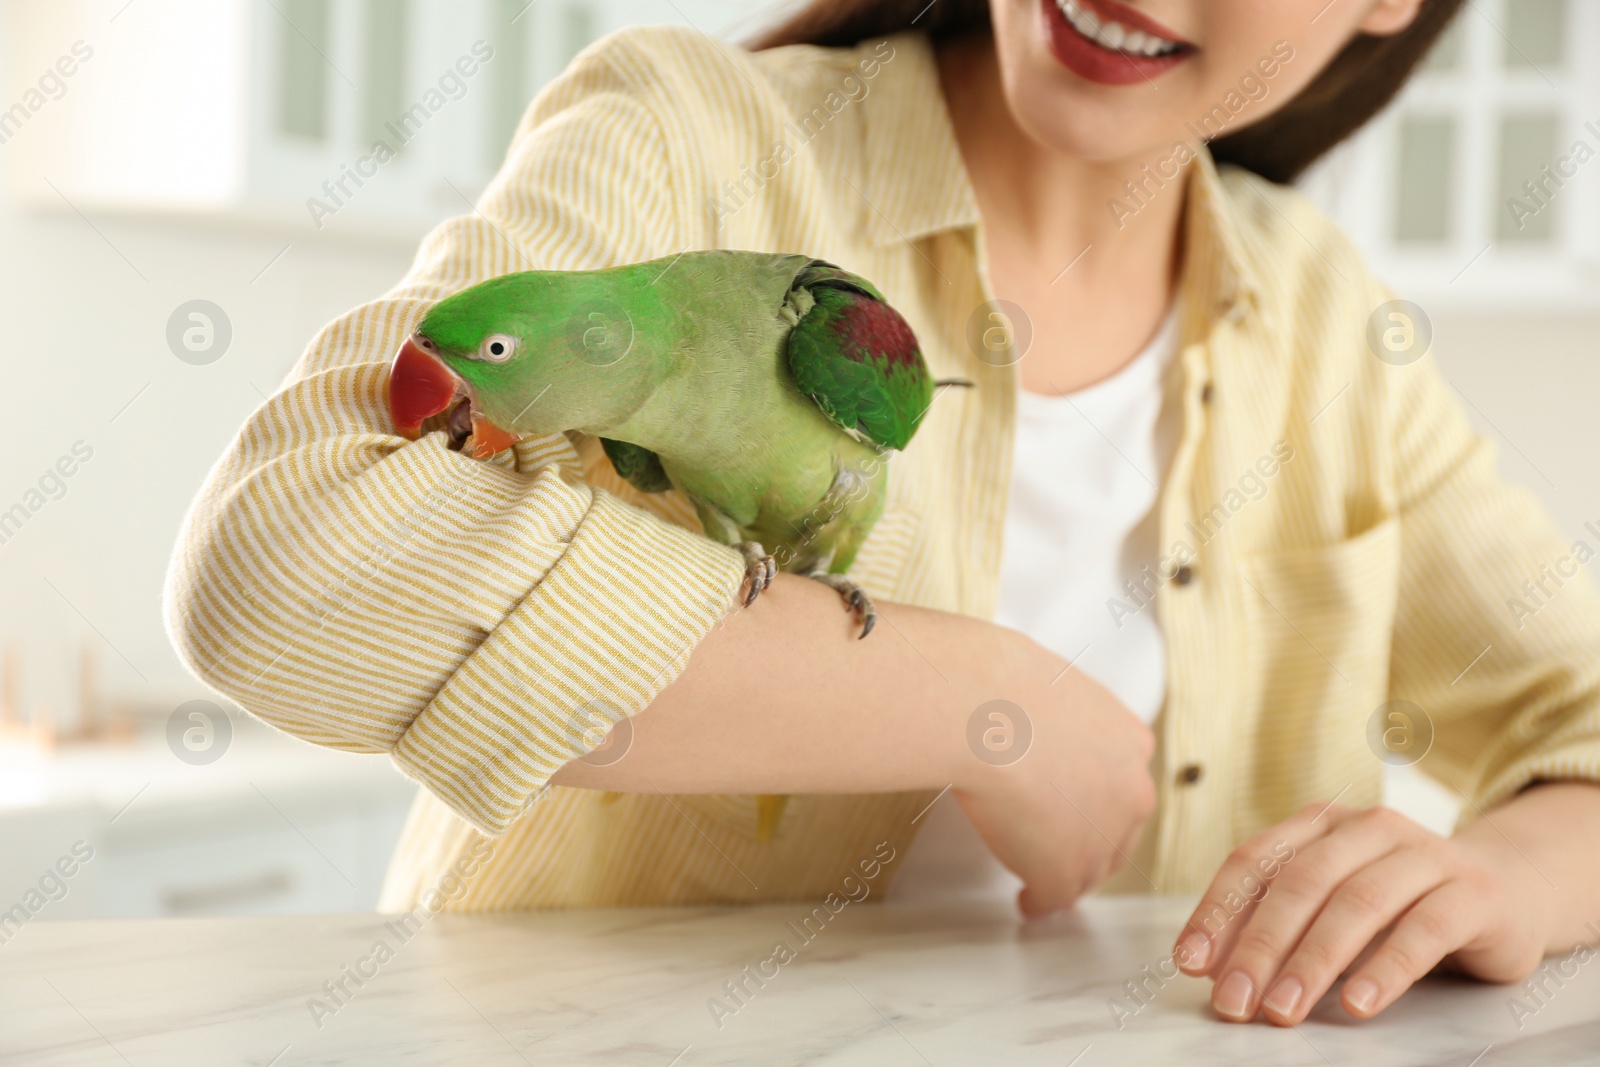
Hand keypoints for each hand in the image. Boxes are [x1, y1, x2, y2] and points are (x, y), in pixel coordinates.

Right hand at [951, 630, 1156, 917]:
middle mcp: (1130, 790)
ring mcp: (1101, 834)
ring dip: (1068, 875)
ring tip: (1044, 881)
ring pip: (1090, 868)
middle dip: (1092, 844)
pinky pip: (1054, 896)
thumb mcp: (1050, 686)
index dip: (1100, 800)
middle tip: (1063, 848)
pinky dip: (1039, 902)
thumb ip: (1056, 712)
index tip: (1081, 807)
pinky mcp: (1065, 869)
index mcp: (1131, 742)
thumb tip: (1023, 704)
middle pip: (1116, 833)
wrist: (991, 711)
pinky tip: (1028, 903)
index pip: (1123, 783)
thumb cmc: (1007, 686)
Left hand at [1172, 802, 1553, 1024]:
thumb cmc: (1400, 903)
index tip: (1191, 962)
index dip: (1219, 911)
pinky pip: (1423, 930)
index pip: (1254, 860)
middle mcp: (1369, 827)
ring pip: (1357, 903)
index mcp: (1321, 823)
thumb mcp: (1333, 905)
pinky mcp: (1473, 893)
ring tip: (1283, 1009)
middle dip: (1260, 946)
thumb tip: (1215, 968)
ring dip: (1313, 962)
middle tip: (1234, 1001)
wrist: (1506, 891)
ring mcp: (1425, 854)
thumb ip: (1279, 925)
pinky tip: (1358, 1004)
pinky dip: (1385, 969)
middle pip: (1300, 883)